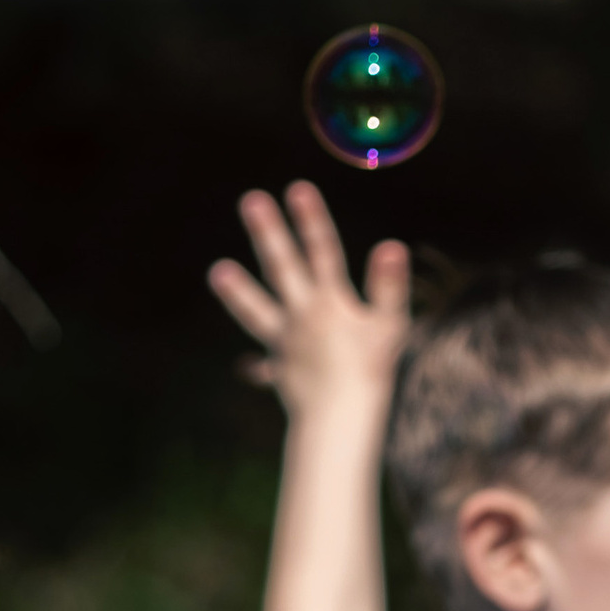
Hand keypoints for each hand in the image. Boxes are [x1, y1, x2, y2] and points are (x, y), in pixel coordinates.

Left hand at [208, 183, 410, 419]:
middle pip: (282, 267)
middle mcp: (302, 316)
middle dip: (268, 233)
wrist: (338, 421)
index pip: (322, 252)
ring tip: (217, 273)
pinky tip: (249, 369)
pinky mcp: (282, 370)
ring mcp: (286, 342)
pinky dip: (260, 369)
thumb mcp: (389, 328)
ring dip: (239, 292)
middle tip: (251, 201)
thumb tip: (392, 245)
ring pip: (258, 311)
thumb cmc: (371, 373)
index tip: (296, 189)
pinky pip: (267, 367)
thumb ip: (388, 287)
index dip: (311, 220)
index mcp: (331, 302)